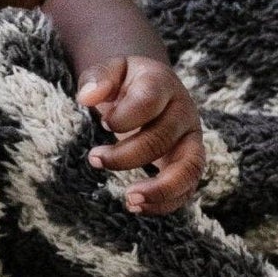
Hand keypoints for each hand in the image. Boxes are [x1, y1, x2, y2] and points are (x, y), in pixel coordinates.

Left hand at [76, 57, 203, 215]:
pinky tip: (136, 207)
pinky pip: (187, 189)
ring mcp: (190, 140)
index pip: (149, 101)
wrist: (150, 88)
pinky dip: (165, 203)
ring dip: (161, 189)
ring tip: (129, 199)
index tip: (103, 123)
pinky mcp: (189, 163)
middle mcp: (183, 112)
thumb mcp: (110, 69)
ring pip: (189, 168)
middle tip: (94, 159)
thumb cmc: (126, 81)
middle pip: (162, 138)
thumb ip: (97, 78)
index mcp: (162, 84)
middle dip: (126, 155)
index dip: (124, 116)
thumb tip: (87, 98)